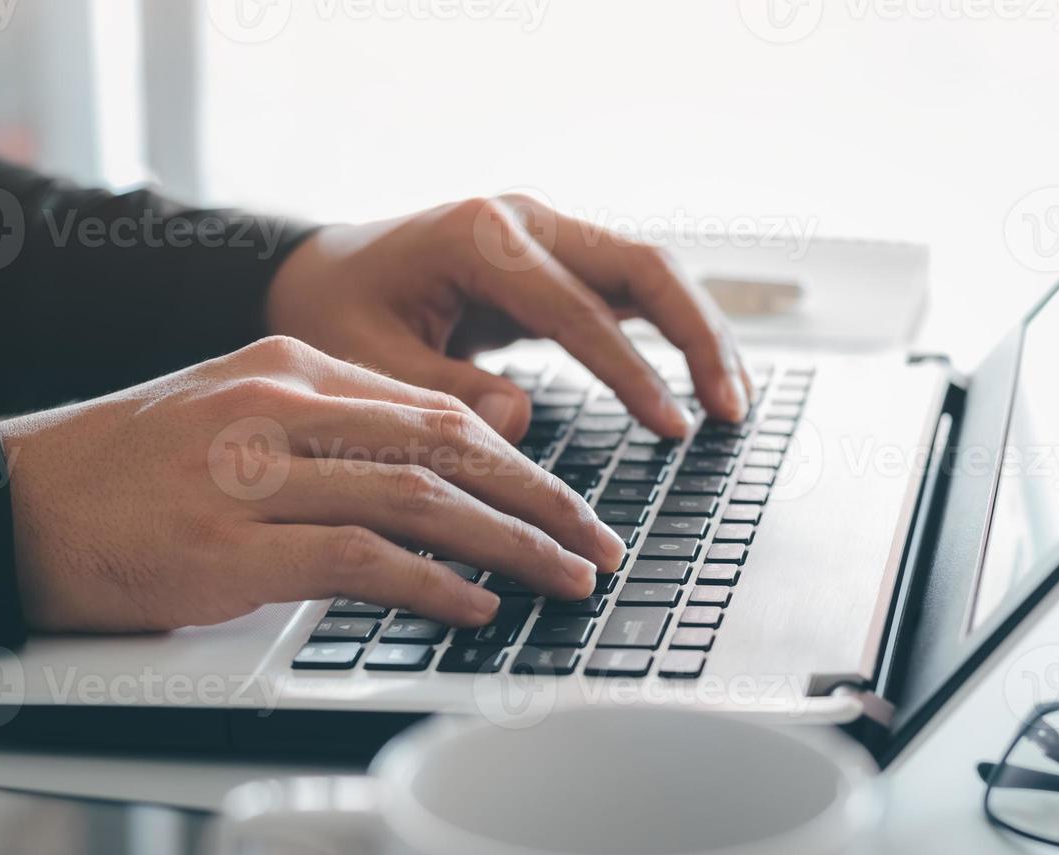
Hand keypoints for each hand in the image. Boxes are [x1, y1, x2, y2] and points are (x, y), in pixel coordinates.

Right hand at [0, 336, 625, 632]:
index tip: (571, 500)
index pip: (439, 411)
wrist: (15, 500)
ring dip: (510, 545)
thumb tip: (444, 465)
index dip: (521, 461)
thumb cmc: (132, 469)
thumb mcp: (238, 415)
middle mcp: (281, 409)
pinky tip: (478, 604)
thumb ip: (336, 430)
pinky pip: (359, 559)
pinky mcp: (228, 545)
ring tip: (567, 578)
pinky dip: (431, 585)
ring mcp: (252, 475)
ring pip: (420, 501)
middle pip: (449, 449)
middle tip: (600, 542)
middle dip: (542, 500)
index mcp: (292, 368)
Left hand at [265, 196, 752, 441]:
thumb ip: (440, 392)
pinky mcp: (558, 262)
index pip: (577, 307)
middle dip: (697, 337)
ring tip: (735, 403)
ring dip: (700, 333)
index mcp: (479, 236)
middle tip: (732, 410)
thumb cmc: (336, 313)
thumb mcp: (365, 360)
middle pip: (643, 265)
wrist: (322, 274)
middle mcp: (525, 221)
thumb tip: (518, 424)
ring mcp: (548, 235)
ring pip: (651, 272)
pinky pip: (632, 290)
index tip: (672, 428)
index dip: (630, 372)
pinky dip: (674, 333)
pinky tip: (704, 380)